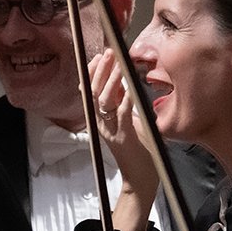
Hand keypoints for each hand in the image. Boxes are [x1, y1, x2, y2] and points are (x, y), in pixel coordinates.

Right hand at [89, 51, 159, 230]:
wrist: (140, 177)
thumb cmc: (139, 149)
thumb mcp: (129, 121)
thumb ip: (124, 103)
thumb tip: (124, 83)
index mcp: (102, 117)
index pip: (91, 89)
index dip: (93, 71)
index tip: (100, 55)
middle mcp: (101, 122)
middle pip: (94, 91)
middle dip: (101, 70)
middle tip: (109, 53)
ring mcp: (110, 130)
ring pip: (104, 100)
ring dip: (112, 80)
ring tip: (119, 65)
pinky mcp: (122, 137)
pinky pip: (121, 115)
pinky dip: (124, 100)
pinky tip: (129, 89)